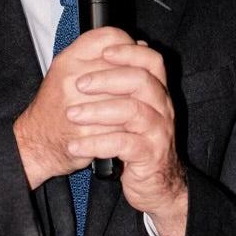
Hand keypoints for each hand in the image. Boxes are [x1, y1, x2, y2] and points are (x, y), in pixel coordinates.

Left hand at [31, 29, 186, 235]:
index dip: (128, 52)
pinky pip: (124, 144)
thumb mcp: (127, 112)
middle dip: (106, 78)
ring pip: (132, 111)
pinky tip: (76, 146)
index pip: (151, 61)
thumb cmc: (135, 145)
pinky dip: (97, 143)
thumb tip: (105, 50)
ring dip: (97, 111)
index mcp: (156, 92)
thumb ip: (120, 84)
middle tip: (78, 85)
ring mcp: (158, 132)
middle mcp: (162, 108)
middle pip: (141, 80)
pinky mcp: (150, 156)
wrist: (155, 186)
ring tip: (72, 115)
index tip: (103, 52)